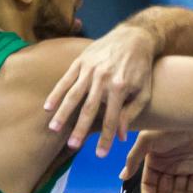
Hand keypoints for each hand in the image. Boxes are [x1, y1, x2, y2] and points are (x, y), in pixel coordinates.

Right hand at [45, 26, 155, 157]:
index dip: (106, 138)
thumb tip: (121, 137)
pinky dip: (56, 94)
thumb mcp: (144, 91)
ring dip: (63, 113)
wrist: (134, 37)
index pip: (111, 119)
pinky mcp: (81, 61)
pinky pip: (66, 80)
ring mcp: (90, 69)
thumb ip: (132, 113)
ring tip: (54, 129)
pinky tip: (48, 107)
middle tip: (73, 146)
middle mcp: (102, 78)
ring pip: (73, 95)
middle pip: (89, 109)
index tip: (100, 155)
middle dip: (80, 129)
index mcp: (120, 87)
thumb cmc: (141, 68)